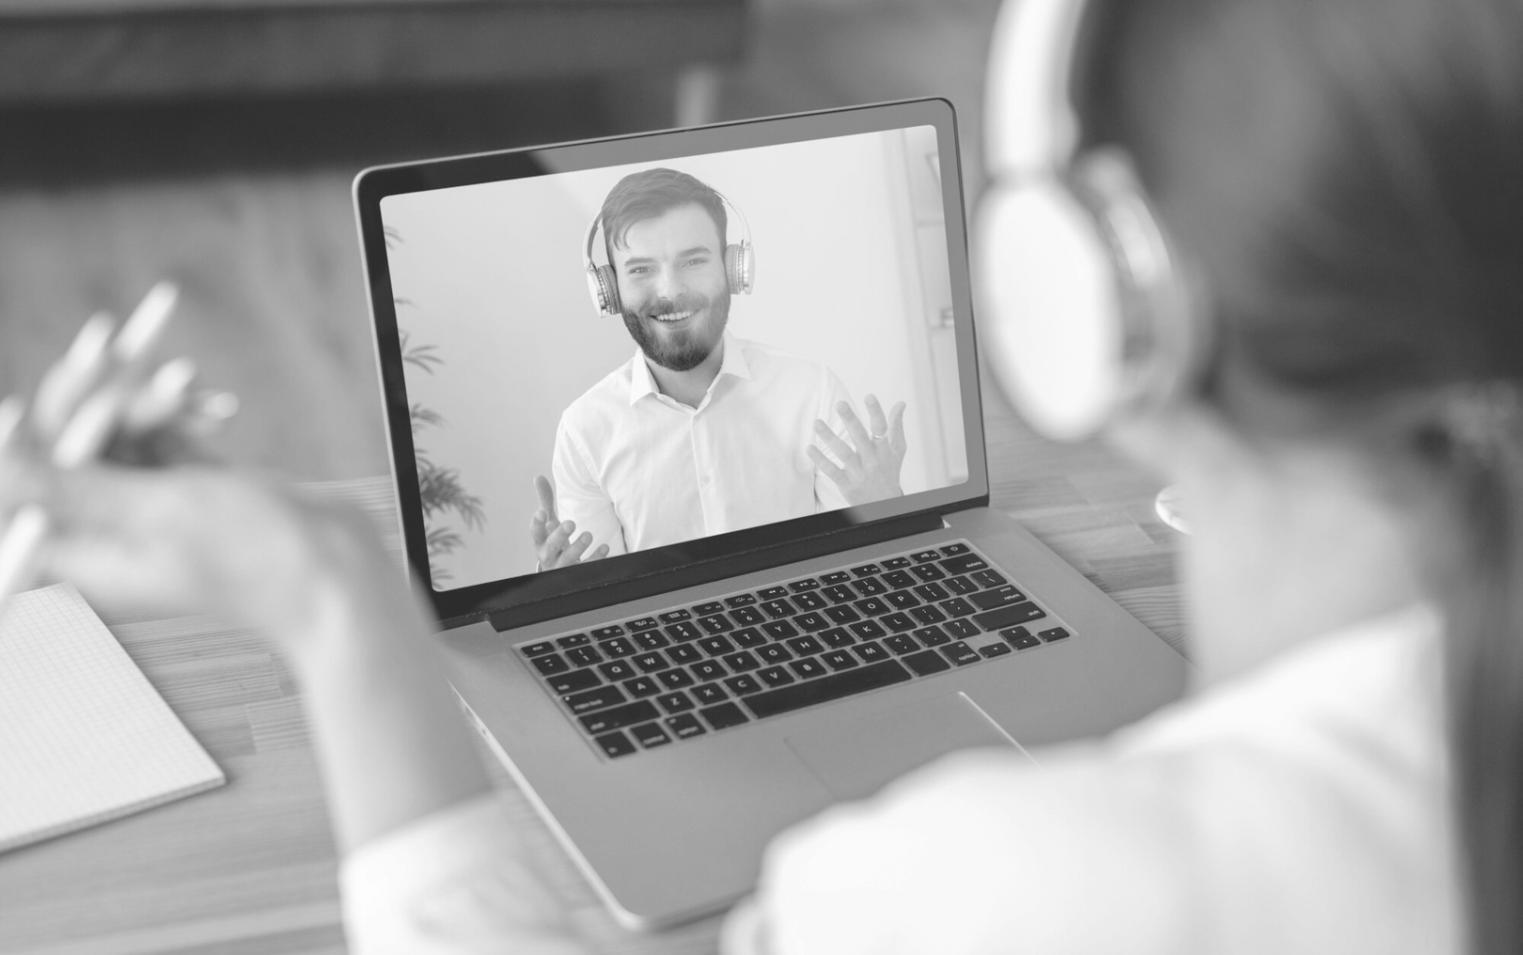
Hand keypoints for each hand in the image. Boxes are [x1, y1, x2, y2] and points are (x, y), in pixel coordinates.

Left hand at [0, 338, 396, 668]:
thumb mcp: (155, 513)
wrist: (335, 574)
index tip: (46, 383)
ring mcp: (148, 511)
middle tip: (105, 342)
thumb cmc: (252, 559)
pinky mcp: (188, 491)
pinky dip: (183, 417)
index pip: (24, 484)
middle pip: (69, 450)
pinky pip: (163, 437)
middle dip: (92, 397)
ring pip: (119, 435)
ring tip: (185, 377)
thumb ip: (70, 487)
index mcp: (81, 557)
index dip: (26, 432)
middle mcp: (105, 534)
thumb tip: (0, 463)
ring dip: (148, 401)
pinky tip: (217, 405)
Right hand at [529, 474, 608, 568]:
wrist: (559, 570)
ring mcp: (562, 567)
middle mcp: (548, 556)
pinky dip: (595, 558)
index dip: (537, 523)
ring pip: (567, 561)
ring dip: (578, 548)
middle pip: (551, 547)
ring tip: (588, 535)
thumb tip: (538, 476)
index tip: (542, 512)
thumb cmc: (554, 542)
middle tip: (571, 523)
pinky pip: (586, 568)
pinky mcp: (576, 573)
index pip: (535, 533)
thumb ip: (545, 501)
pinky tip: (605, 547)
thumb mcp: (549, 523)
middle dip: (560, 536)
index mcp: (540, 542)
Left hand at [808, 394, 907, 505]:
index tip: (869, 396)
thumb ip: (896, 426)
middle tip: (840, 403)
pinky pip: (832, 471)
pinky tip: (809, 448)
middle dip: (851, 420)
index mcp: (884, 449)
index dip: (876, 412)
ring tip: (817, 423)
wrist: (885, 504)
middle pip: (860, 437)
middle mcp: (872, 460)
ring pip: (843, 453)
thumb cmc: (889, 472)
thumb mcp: (897, 450)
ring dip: (829, 437)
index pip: (882, 428)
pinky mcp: (847, 484)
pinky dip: (820, 460)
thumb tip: (901, 403)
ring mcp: (859, 472)